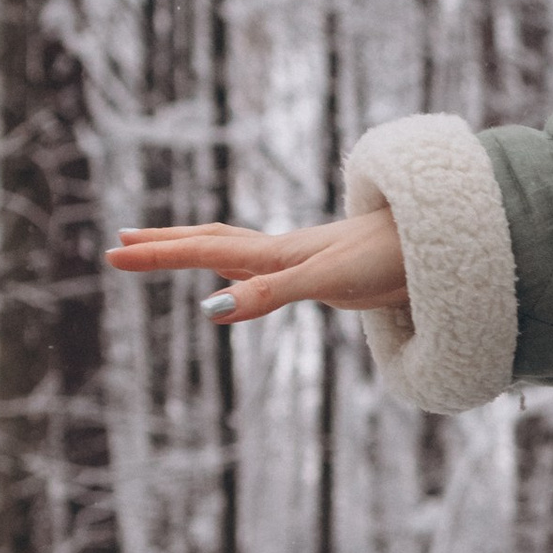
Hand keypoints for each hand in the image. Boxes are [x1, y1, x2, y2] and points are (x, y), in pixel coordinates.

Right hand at [106, 211, 408, 325]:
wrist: (438, 248)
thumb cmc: (385, 258)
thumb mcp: (323, 279)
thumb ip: (268, 294)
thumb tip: (212, 310)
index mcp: (275, 253)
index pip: (202, 251)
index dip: (158, 253)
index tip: (113, 254)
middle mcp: (283, 253)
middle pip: (211, 243)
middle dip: (164, 245)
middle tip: (120, 244)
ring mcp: (304, 262)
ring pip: (237, 252)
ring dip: (197, 250)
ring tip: (169, 249)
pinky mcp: (326, 276)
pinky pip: (266, 271)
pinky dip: (240, 272)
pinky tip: (245, 280)